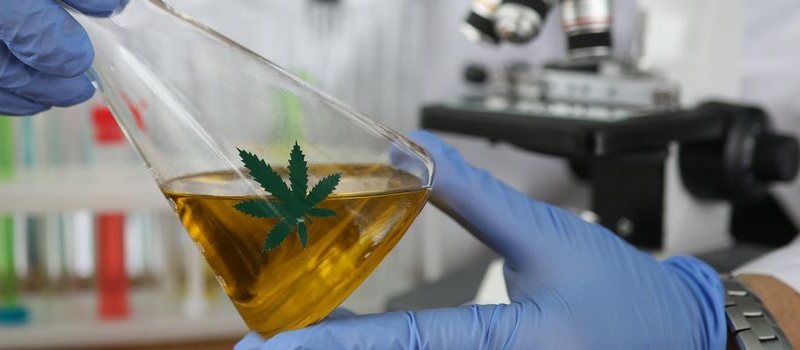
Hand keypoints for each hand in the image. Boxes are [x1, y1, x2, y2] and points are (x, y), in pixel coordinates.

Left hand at [236, 130, 726, 349]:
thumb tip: (417, 156)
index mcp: (507, 343)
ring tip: (297, 348)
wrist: (682, 340)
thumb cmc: (623, 296)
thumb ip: (474, 199)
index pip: (402, 345)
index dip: (330, 348)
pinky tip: (356, 348)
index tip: (271, 349)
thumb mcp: (548, 236)